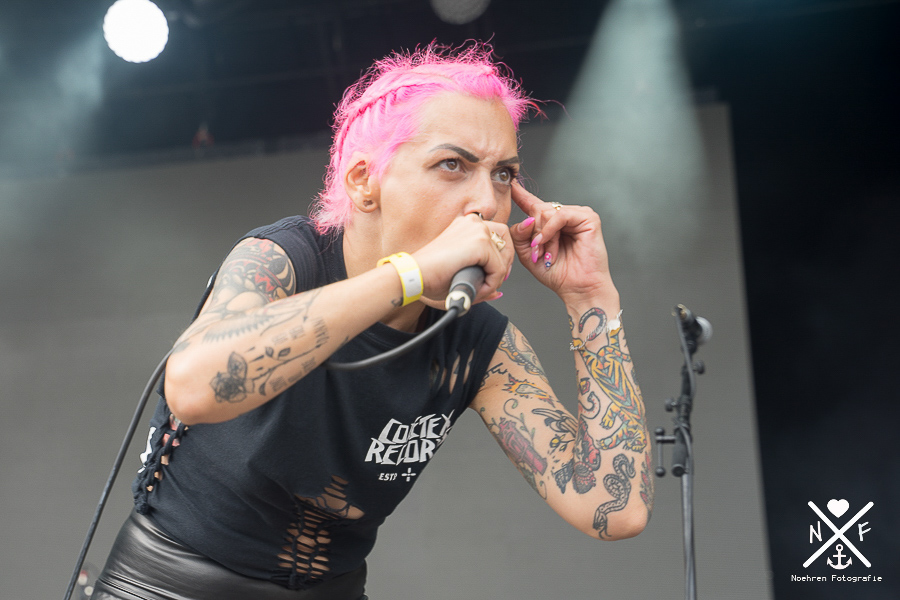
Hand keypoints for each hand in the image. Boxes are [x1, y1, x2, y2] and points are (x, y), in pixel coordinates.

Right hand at [412, 214, 513, 304]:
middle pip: (506, 240)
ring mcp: (478, 230)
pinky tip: (476, 289)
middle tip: (493, 282)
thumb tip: (498, 293)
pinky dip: (491, 284)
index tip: (493, 275)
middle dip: (504, 264)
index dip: (501, 256)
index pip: (498, 234)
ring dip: (496, 278)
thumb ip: (480, 280)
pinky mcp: (480, 243)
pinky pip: (498, 269)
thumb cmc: (430, 275)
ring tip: (480, 290)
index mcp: (467, 224)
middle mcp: (473, 222)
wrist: (414, 275)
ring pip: (503, 258)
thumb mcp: (460, 272)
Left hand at [509, 182, 617, 306]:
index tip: (510, 184)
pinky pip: (560, 214)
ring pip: (547, 212)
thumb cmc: (557, 274)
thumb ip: (519, 235)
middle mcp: (563, 216)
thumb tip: (525, 220)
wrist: (578, 288)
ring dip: (543, 236)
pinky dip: (550, 229)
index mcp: (550, 224)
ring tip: (547, 254)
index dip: (520, 194)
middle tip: (538, 254)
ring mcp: (577, 215)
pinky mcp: (588, 218)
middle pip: (537, 209)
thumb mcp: (528, 254)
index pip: (532, 204)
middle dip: (533, 234)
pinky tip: (546, 241)